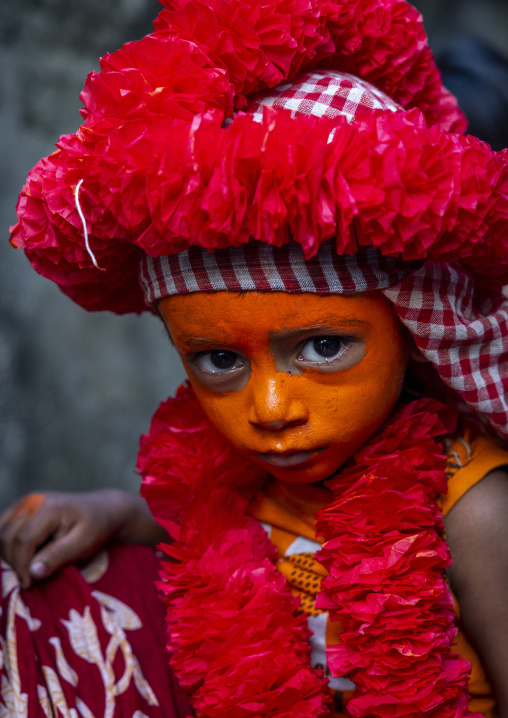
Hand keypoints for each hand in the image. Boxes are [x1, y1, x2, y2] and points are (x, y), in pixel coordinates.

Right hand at [0, 490, 165, 587]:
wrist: (103, 510)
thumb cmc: (96, 528)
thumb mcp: (83, 544)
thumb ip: (58, 556)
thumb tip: (32, 572)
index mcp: (49, 508)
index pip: (23, 540)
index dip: (21, 566)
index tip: (29, 584)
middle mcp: (33, 501)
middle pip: (7, 536)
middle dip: (14, 561)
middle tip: (29, 579)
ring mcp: (26, 502)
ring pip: (1, 531)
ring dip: (8, 552)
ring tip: (27, 566)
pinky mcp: (22, 507)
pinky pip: (3, 526)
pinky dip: (7, 543)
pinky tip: (22, 555)